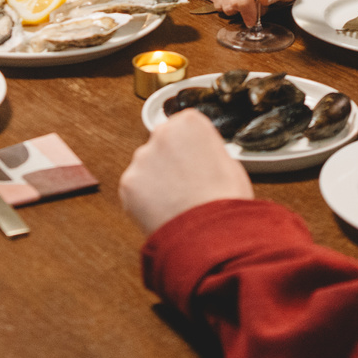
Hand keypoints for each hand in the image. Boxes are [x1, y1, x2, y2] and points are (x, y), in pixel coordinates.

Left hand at [120, 110, 253, 235]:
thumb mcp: (230, 164)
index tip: (195, 161)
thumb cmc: (225, 201)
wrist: (210, 235)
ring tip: (177, 202)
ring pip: (146, 167)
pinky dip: (144, 200)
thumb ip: (207, 151)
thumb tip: (202, 158)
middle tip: (186, 184)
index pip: (183, 125)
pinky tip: (164, 211)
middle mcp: (161, 134)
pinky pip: (135, 189)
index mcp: (189, 122)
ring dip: (156, 181)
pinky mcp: (128, 183)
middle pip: (161, 143)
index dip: (190, 147)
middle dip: (169, 161)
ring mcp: (141, 159)